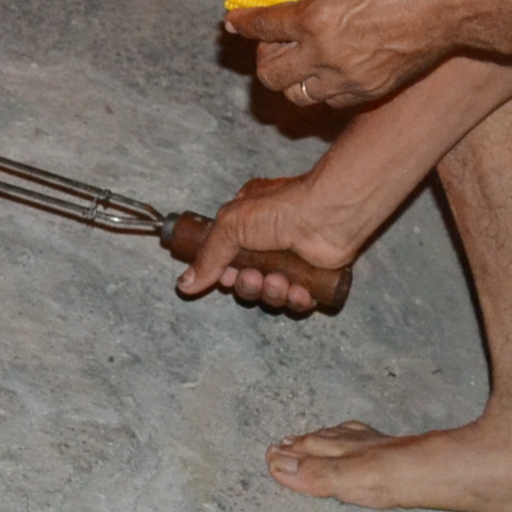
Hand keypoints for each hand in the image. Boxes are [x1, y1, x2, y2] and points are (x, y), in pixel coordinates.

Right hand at [177, 171, 360, 314]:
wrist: (328, 216)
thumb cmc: (280, 211)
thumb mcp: (231, 226)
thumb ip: (208, 257)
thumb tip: (183, 285)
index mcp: (247, 224)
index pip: (226, 257)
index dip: (223, 273)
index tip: (224, 277)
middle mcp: (269, 243)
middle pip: (247, 280)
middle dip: (247, 284)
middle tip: (253, 278)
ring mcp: (293, 261)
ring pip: (271, 293)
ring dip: (271, 292)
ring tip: (277, 281)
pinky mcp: (314, 278)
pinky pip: (298, 301)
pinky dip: (295, 299)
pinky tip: (298, 290)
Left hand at [224, 0, 480, 106]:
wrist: (457, 4)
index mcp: (317, 19)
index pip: (263, 27)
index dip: (243, 22)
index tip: (233, 20)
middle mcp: (327, 56)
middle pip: (270, 74)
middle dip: (262, 56)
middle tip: (271, 39)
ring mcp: (350, 80)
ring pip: (297, 95)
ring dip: (289, 77)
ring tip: (296, 55)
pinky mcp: (371, 92)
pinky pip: (329, 101)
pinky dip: (318, 87)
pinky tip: (325, 66)